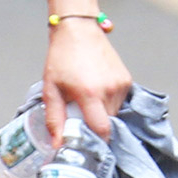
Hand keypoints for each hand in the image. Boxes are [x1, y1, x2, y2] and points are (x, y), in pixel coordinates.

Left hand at [42, 20, 130, 142]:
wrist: (78, 31)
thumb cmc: (60, 59)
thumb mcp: (51, 89)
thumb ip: (54, 119)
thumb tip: (57, 145)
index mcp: (90, 93)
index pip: (101, 130)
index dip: (95, 142)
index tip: (85, 147)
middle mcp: (110, 90)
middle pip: (107, 123)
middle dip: (94, 127)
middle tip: (78, 123)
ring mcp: (121, 84)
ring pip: (114, 113)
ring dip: (100, 115)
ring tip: (85, 104)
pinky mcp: (127, 79)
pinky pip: (119, 101)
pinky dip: (107, 104)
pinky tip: (94, 94)